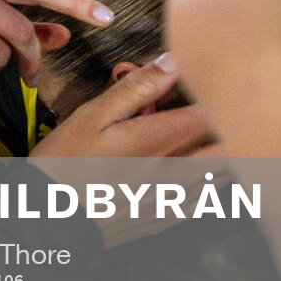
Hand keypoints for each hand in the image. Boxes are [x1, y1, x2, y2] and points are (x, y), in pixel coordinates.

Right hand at [32, 60, 216, 244]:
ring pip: (225, 172)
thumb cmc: (66, 164)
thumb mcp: (93, 116)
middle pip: (228, 143)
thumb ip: (137, 88)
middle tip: (221, 109)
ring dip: (225, 151)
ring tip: (214, 136)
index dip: (222, 93)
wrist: (50, 220)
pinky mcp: (169, 217)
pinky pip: (208, 199)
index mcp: (161, 139)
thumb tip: (172, 61)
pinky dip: (214, 181)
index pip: (215, 111)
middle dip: (230, 122)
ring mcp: (176, 197)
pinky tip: (202, 172)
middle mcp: (177, 170)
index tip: (215, 84)